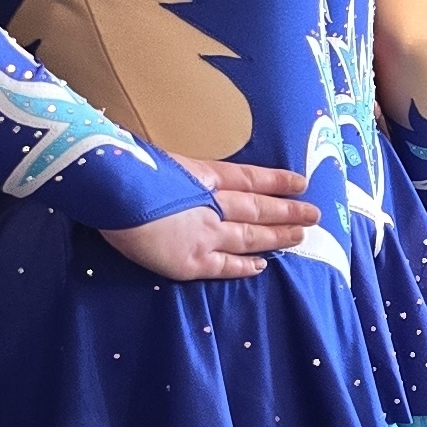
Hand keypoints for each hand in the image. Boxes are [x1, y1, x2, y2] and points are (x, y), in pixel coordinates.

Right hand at [106, 159, 316, 278]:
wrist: (111, 191)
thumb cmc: (125, 169)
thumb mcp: (159, 160)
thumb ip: (179, 173)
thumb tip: (182, 176)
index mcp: (203, 175)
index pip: (250, 177)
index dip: (276, 180)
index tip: (300, 181)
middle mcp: (212, 204)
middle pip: (258, 208)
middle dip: (288, 210)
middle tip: (315, 214)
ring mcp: (205, 233)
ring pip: (250, 235)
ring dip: (276, 236)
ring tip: (301, 235)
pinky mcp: (191, 261)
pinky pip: (225, 265)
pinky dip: (244, 266)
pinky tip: (262, 266)